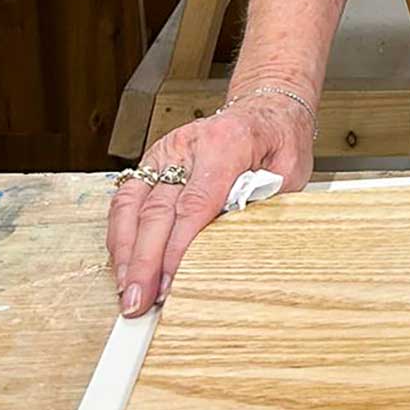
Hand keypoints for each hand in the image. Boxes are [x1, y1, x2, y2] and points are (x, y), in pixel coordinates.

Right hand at [106, 95, 314, 317]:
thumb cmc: (278, 139)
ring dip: (126, 252)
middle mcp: (189, 144)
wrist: (266, 108)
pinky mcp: (153, 160)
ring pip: (133, 204)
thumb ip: (262, 203)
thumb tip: (232, 243)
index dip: (179, 247)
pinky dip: (120, 233)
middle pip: (158, 209)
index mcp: (227, 143)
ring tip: (126, 290)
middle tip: (140, 300)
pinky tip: (122, 262)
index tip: (170, 282)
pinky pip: (128, 198)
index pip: (196, 203)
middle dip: (146, 260)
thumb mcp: (288, 170)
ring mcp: (166, 151)